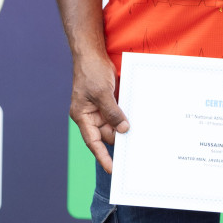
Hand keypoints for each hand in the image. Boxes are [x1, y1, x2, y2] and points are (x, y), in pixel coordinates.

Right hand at [71, 52, 129, 171]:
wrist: (92, 52)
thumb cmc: (91, 71)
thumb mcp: (102, 93)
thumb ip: (112, 112)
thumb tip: (123, 129)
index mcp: (82, 116)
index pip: (93, 142)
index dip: (103, 156)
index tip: (112, 170)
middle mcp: (90, 115)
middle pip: (106, 134)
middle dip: (118, 139)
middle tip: (134, 152)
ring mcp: (99, 108)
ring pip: (113, 124)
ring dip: (124, 127)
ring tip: (139, 138)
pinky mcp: (108, 100)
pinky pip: (117, 113)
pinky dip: (125, 117)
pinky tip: (137, 121)